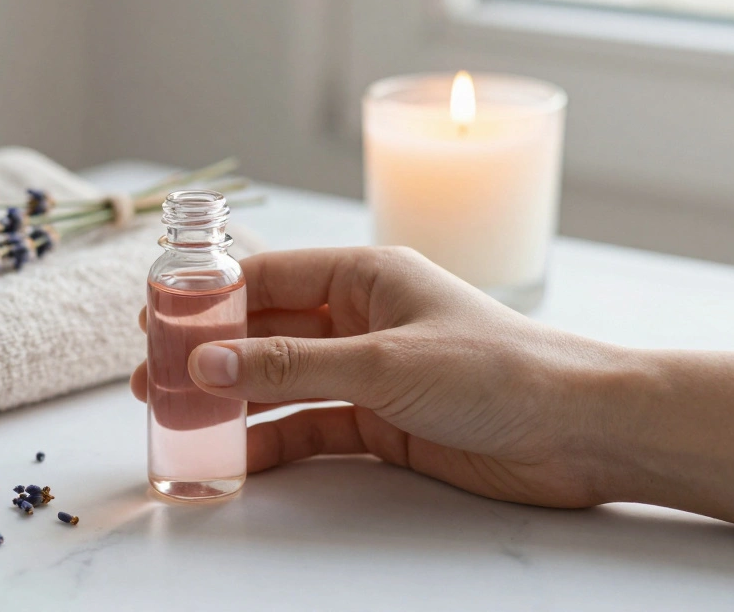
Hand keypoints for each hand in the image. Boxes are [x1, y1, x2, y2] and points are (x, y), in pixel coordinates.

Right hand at [131, 246, 629, 508]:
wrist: (580, 431)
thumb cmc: (498, 370)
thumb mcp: (382, 362)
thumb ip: (290, 366)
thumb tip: (205, 365)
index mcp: (364, 275)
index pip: (265, 276)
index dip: (207, 297)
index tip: (155, 319)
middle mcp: (359, 318)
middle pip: (264, 332)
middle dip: (209, 357)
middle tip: (153, 382)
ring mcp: (367, 371)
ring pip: (280, 383)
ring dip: (232, 402)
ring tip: (176, 422)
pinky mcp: (379, 421)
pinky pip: (309, 427)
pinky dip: (271, 443)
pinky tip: (233, 459)